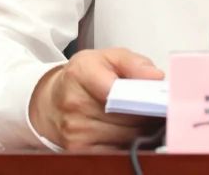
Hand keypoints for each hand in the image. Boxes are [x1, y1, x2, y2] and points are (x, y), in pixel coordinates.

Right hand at [29, 47, 164, 149]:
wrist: (52, 101)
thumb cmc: (83, 78)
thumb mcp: (108, 58)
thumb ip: (134, 63)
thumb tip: (155, 77)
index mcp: (81, 72)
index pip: (116, 89)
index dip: (140, 96)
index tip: (156, 98)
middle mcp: (74, 102)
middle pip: (126, 116)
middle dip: (146, 114)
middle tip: (155, 108)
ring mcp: (74, 129)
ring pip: (125, 136)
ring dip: (140, 130)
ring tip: (140, 118)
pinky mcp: (77, 149)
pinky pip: (115, 150)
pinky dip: (126, 143)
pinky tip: (127, 132)